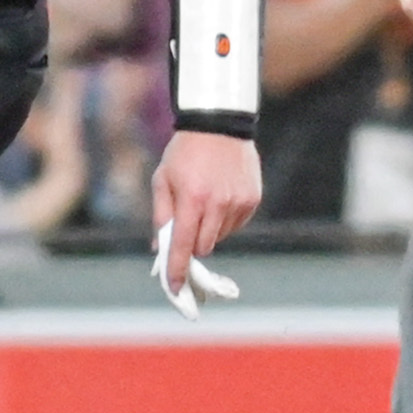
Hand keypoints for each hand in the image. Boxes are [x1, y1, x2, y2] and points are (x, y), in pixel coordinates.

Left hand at [149, 131, 260, 317]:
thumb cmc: (184, 153)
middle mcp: (218, 204)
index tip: (174, 288)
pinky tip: (220, 196)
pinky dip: (225, 220)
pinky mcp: (252, 200)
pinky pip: (236, 225)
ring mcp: (238, 203)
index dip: (177, 269)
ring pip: (220, 237)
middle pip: (203, 247)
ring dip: (209, 230)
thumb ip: (161, 217)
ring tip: (205, 201)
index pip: (183, 245)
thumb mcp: (163, 180)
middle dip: (192, 244)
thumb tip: (160, 250)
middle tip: (186, 227)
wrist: (219, 124)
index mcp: (192, 199)